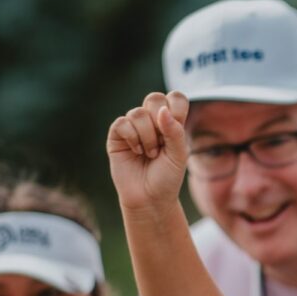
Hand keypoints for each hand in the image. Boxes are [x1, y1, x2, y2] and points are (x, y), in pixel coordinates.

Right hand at [106, 91, 189, 212]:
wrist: (149, 198)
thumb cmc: (167, 178)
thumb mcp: (179, 155)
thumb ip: (175, 132)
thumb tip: (163, 111)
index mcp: (172, 122)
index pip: (175, 98)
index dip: (176, 108)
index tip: (176, 131)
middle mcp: (152, 121)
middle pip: (155, 98)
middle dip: (160, 123)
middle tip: (162, 144)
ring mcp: (134, 126)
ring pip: (138, 112)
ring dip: (147, 136)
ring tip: (150, 154)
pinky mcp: (117, 135)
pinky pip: (122, 123)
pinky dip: (132, 137)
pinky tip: (136, 151)